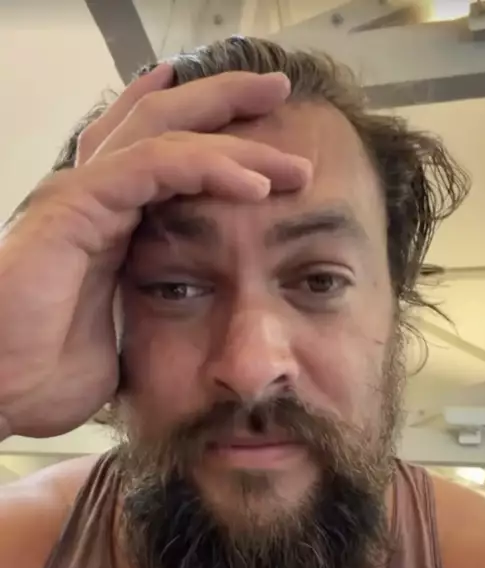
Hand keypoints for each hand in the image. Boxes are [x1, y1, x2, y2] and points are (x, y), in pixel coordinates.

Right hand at [0, 67, 310, 438]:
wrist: (1, 393)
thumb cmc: (48, 371)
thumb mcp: (126, 333)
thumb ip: (157, 305)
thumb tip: (199, 316)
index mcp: (108, 222)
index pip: (163, 156)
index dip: (214, 139)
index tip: (271, 149)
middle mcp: (93, 197)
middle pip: (163, 123)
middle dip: (224, 102)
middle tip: (278, 92)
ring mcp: (81, 196)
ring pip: (164, 133)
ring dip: (231, 131)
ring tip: (291, 151)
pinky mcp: (74, 208)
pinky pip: (151, 167)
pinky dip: (206, 167)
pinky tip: (254, 184)